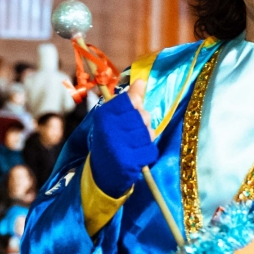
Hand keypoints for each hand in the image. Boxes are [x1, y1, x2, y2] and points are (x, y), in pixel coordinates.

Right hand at [89, 80, 157, 197]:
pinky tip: (138, 154)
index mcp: (103, 116)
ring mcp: (118, 147)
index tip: (134, 107)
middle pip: (142, 116)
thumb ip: (128, 100)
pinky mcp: (129, 163)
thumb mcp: (114, 117)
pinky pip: (150, 150)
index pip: (128, 100)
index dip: (136, 103)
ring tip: (136, 142)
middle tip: (135, 129)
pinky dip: (148, 152)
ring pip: (148, 133)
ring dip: (146, 138)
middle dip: (143, 122)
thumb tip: (141, 81)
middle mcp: (109, 130)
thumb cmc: (110, 139)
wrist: (103, 172)